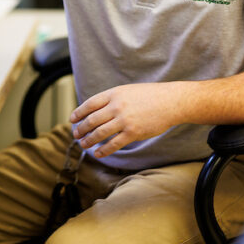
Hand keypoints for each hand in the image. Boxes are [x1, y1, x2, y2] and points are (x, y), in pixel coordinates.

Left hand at [69, 82, 184, 157]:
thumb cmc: (149, 96)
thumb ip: (112, 99)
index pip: (90, 104)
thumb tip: (96, 110)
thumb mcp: (127, 91)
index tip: (72, 120)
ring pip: (100, 133)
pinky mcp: (133, 133)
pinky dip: (103, 150)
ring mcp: (124, 120)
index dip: (78, 113)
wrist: (170, 102)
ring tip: (84, 144)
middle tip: (76, 134)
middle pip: (92, 120)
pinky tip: (98, 153)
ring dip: (89, 140)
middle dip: (81, 128)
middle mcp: (116, 106)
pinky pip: (113, 144)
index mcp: (114, 94)